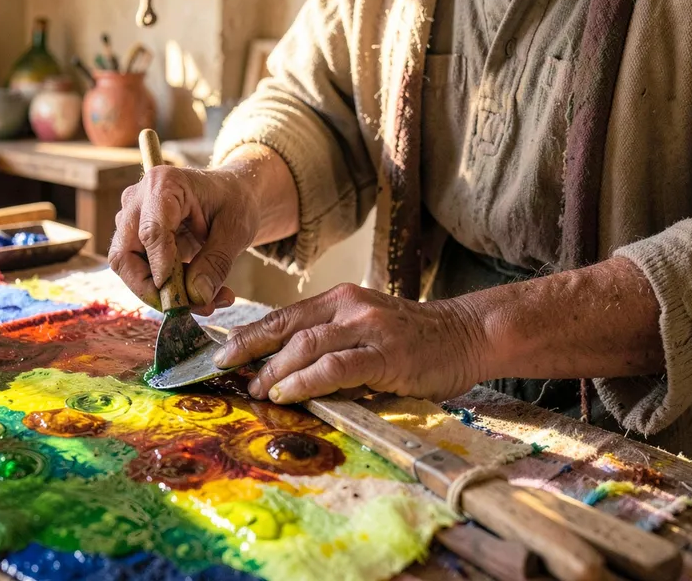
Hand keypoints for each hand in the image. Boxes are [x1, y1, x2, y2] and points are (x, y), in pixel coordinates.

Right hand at [109, 165, 257, 314]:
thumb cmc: (233, 201)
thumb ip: (217, 261)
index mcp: (163, 185)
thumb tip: (197, 295)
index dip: (161, 266)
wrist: (230, 195)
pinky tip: (197, 296)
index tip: (178, 296)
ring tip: (205, 302)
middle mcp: (137, 201)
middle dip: (153, 290)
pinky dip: (164, 290)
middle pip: (126, 255)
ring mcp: (131, 221)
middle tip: (189, 309)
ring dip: (162, 293)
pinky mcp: (133, 241)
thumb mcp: (236, 229)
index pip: (151, 231)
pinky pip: (139, 273)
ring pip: (128, 269)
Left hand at [214, 283, 486, 403]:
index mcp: (340, 300)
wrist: (469, 334)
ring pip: (306, 344)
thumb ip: (331, 346)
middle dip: (250, 349)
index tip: (222, 351)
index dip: (249, 334)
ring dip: (274, 369)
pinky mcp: (386, 353)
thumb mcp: (366, 331)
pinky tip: (288, 392)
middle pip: (286, 326)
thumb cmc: (415, 341)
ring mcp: (368, 327)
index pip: (283, 316)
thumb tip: (284, 374)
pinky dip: (306, 380)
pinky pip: (336, 366)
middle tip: (226, 371)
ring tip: (256, 389)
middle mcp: (349, 306)